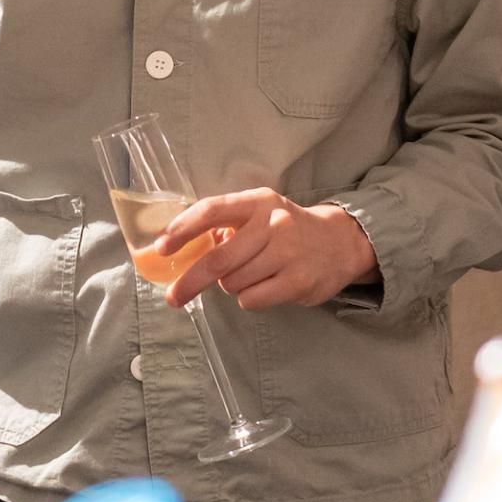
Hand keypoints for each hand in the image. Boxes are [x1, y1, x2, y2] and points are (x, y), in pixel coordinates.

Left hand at [155, 190, 378, 310]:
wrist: (340, 242)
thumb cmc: (286, 228)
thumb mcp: (259, 213)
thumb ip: (226, 225)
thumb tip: (182, 248)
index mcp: (257, 202)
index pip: (212, 210)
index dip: (183, 229)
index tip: (161, 248)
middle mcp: (273, 224)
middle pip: (219, 258)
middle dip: (191, 281)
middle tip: (173, 297)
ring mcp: (287, 254)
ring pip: (234, 282)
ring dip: (230, 286)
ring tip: (250, 275)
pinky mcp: (297, 282)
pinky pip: (252, 299)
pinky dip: (248, 298)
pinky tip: (265, 286)